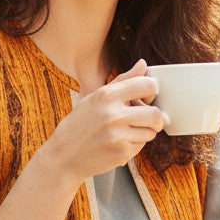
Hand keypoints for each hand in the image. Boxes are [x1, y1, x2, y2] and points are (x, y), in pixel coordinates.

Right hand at [46, 59, 165, 183]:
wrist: (63, 156)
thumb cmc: (80, 124)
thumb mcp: (96, 97)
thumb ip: (122, 80)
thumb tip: (143, 64)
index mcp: (107, 95)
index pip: (147, 85)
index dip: (151, 92)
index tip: (147, 98)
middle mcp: (114, 114)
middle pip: (156, 113)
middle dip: (156, 118)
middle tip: (148, 120)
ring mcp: (118, 135)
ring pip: (151, 132)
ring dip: (144, 132)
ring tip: (127, 132)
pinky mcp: (121, 153)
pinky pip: (141, 146)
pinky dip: (134, 145)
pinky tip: (119, 143)